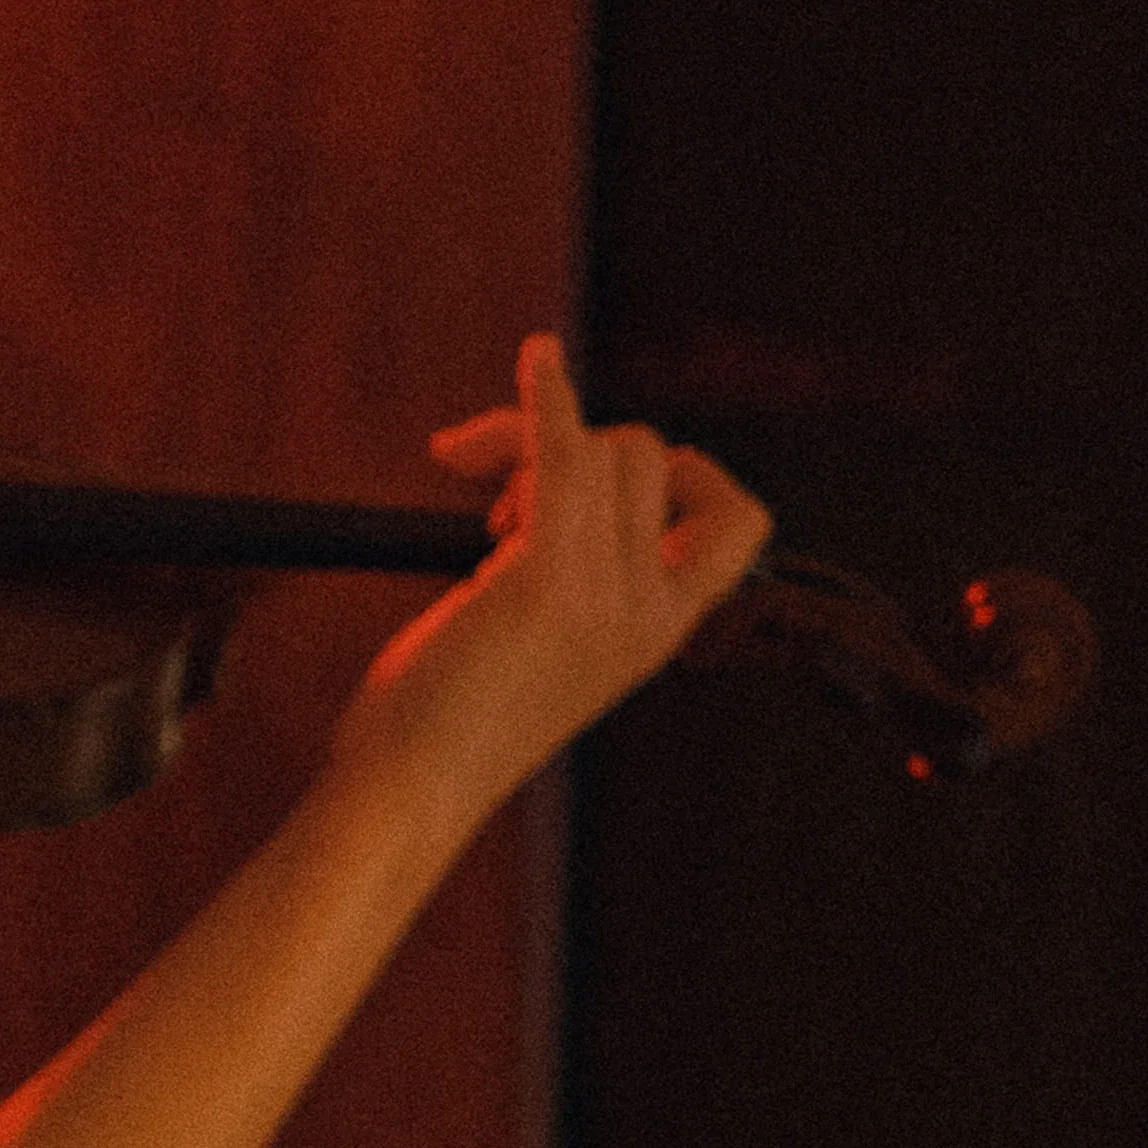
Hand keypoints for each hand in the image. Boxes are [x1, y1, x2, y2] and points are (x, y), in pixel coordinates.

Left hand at [336, 334, 770, 817]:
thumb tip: (532, 494)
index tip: (597, 491)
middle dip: (575, 447)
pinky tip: (537, 356)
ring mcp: (603, 594)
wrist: (411, 791)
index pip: (737, 523)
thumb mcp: (542, 650)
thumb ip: (570, 582)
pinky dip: (546, 397)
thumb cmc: (449, 727)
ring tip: (480, 509)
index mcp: (663, 631)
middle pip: (651, 458)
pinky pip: (562, 456)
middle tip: (495, 507)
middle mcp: (650, 610)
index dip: (685, 478)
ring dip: (534, 444)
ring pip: (606, 448)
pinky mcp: (542, 579)